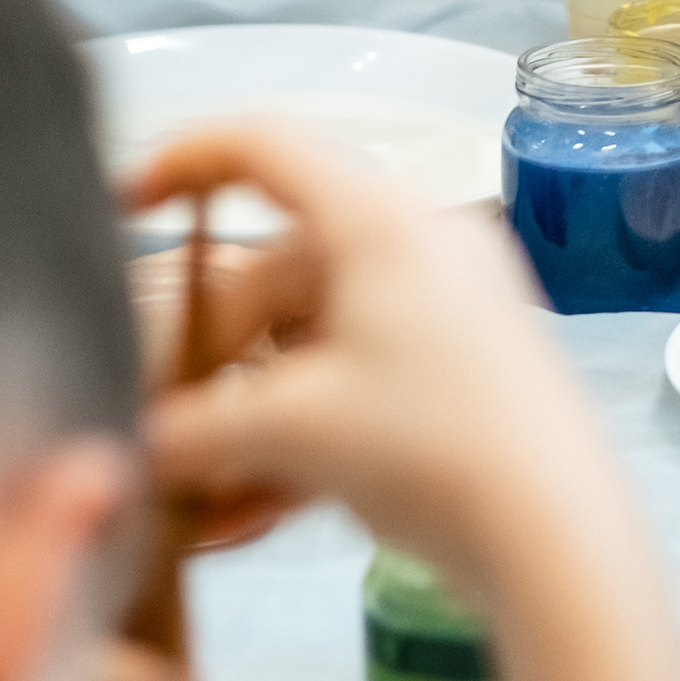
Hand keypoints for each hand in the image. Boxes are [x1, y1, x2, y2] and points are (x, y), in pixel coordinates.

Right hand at [129, 126, 654, 599]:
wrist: (557, 534)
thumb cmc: (429, 447)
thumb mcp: (291, 430)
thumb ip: (195, 428)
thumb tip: (140, 442)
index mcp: (378, 217)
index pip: (265, 146)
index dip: (184, 160)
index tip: (122, 205)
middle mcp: (418, 240)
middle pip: (280, 264)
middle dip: (214, 346)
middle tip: (165, 423)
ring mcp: (448, 304)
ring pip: (314, 332)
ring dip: (252, 403)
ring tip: (209, 486)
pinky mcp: (465, 367)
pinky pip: (358, 373)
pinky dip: (304, 426)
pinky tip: (256, 507)